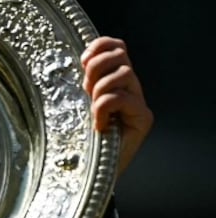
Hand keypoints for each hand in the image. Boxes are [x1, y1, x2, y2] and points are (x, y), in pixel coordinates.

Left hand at [81, 36, 153, 177]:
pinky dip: (104, 108)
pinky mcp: (143, 118)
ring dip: (99, 88)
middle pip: (121, 55)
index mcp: (113, 80)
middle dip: (97, 66)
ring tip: (92, 108)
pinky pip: (122, 98)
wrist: (91, 171)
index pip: (116, 47)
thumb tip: (77, 59)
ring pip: (124, 73)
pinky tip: (98, 125)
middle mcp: (130, 87)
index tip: (82, 60)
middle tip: (85, 89)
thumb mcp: (75, 103)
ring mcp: (138, 102)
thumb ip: (81, 82)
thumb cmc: (79, 139)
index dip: (100, 46)